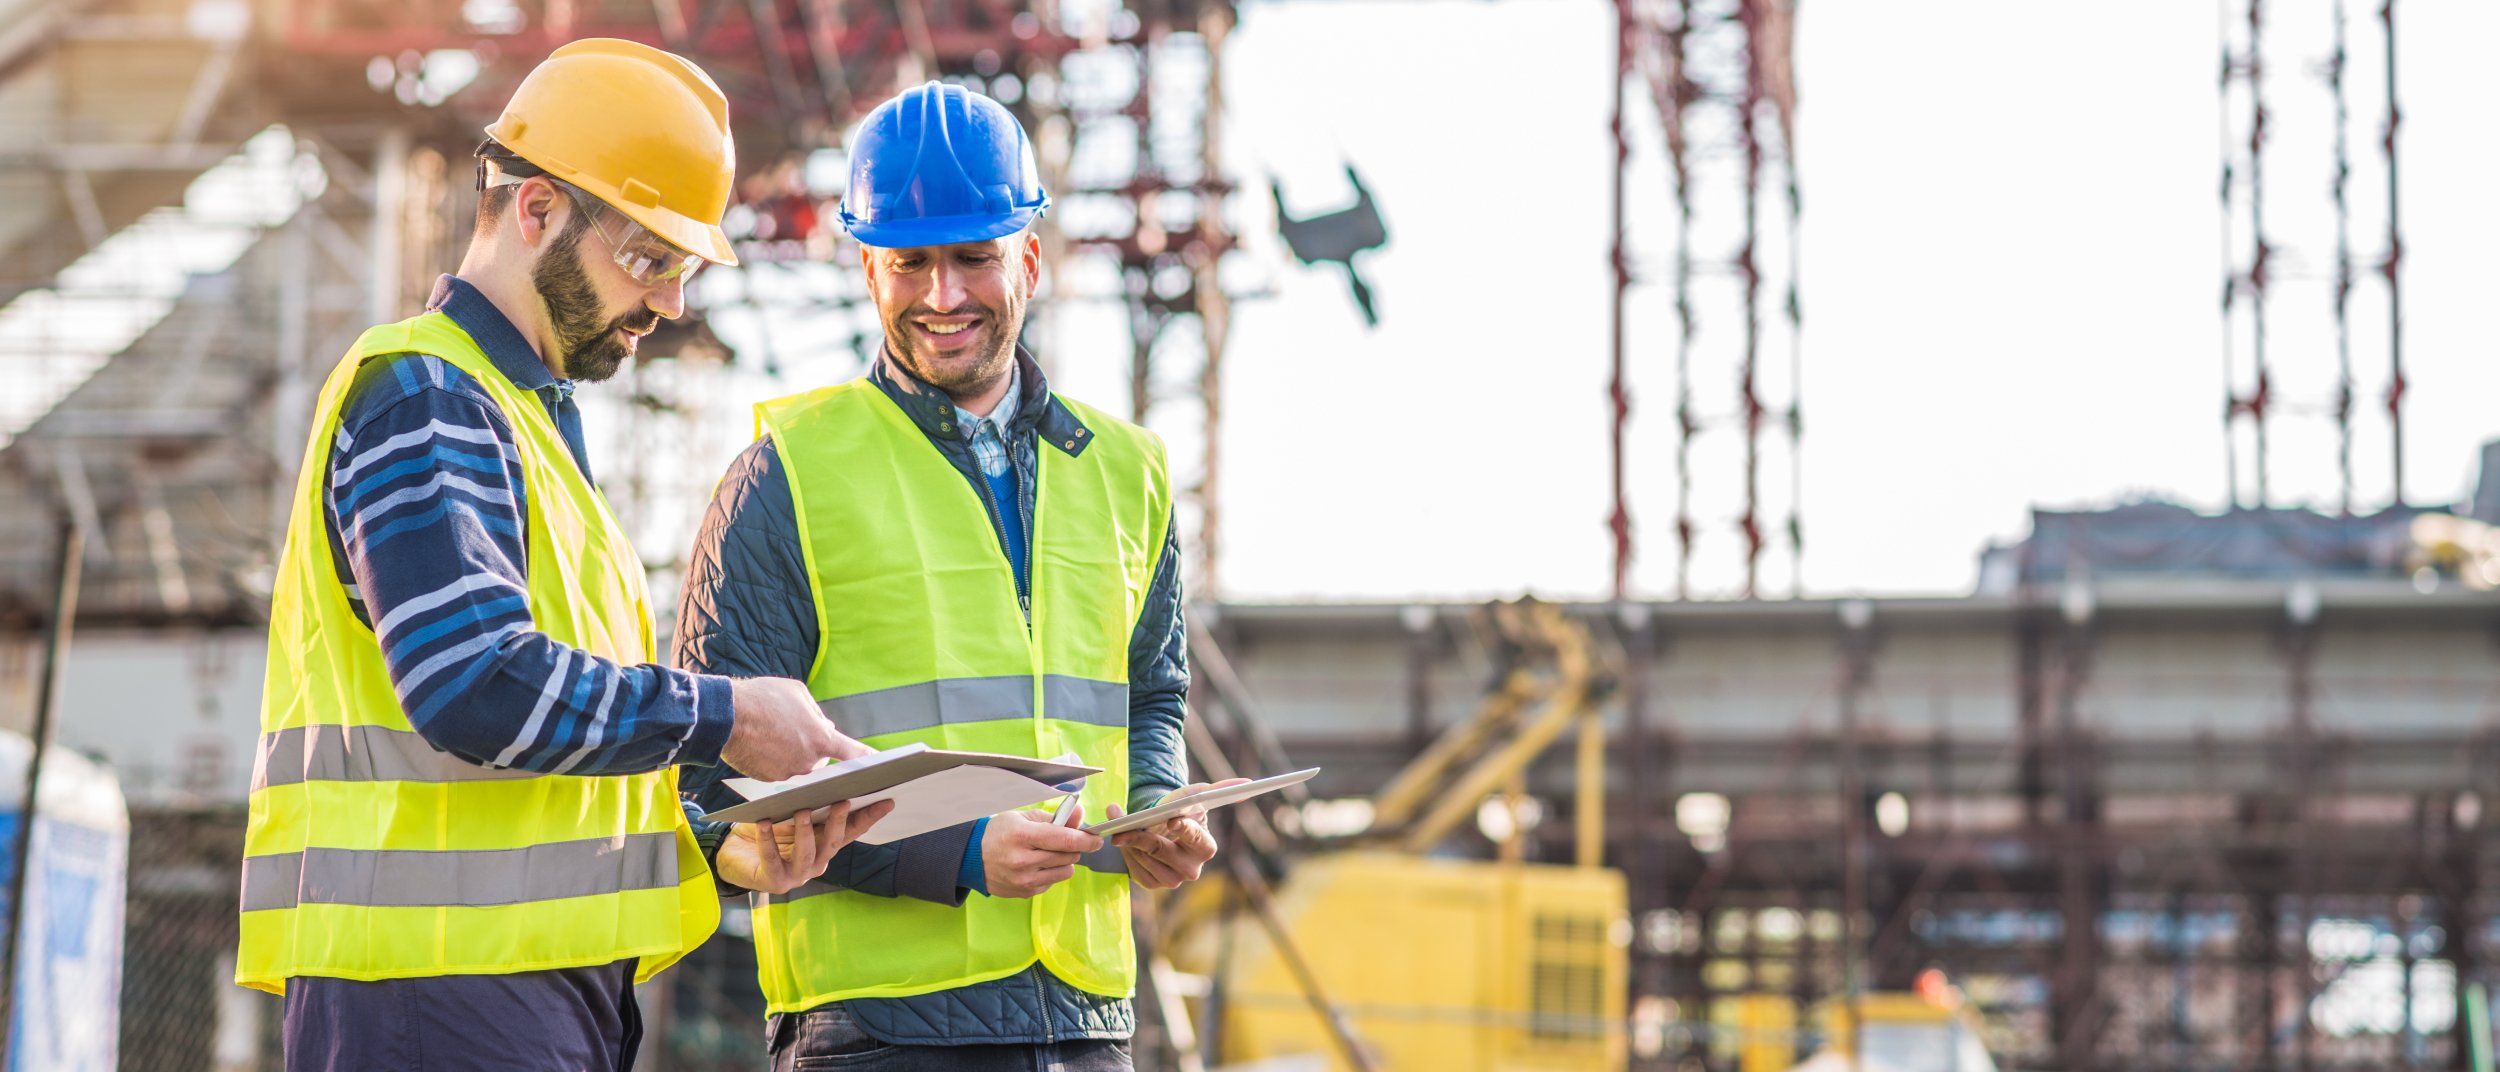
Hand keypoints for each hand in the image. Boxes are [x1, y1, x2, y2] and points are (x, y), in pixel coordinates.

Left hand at [714, 799, 894, 893]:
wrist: (736, 855)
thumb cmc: (769, 830)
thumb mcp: (793, 814)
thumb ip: (812, 804)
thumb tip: (829, 774)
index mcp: (825, 845)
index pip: (852, 831)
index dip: (870, 817)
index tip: (887, 801)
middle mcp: (817, 862)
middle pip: (833, 842)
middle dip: (838, 821)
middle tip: (841, 801)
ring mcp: (797, 875)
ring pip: (807, 854)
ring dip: (805, 832)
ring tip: (801, 812)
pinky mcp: (775, 881)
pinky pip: (772, 859)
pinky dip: (768, 840)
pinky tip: (764, 823)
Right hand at [719, 677, 872, 779]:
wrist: (727, 716)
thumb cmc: (763, 698)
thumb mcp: (798, 694)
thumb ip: (815, 714)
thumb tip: (822, 726)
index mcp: (821, 739)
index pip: (853, 754)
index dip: (868, 759)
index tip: (880, 764)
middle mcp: (809, 762)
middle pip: (820, 759)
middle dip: (813, 747)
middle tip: (793, 730)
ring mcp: (789, 775)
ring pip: (798, 767)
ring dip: (791, 753)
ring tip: (771, 734)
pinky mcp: (769, 781)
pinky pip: (779, 772)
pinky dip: (774, 761)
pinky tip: (761, 745)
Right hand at [983, 807, 1104, 898]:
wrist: (973, 857)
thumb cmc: (1000, 832)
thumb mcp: (1025, 817)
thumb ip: (1055, 817)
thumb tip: (1080, 815)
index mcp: (1022, 836)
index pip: (1064, 839)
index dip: (1085, 839)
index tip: (1097, 839)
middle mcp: (1023, 861)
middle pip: (1068, 856)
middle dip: (1073, 847)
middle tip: (1065, 840)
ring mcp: (1024, 880)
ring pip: (1066, 871)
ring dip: (1064, 861)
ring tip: (1047, 853)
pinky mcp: (1026, 892)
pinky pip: (1053, 882)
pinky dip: (1051, 872)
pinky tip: (1036, 865)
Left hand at [1112, 778, 1248, 889]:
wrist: (1161, 829)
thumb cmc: (1180, 811)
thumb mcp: (1194, 798)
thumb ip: (1218, 790)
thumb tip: (1247, 782)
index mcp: (1206, 847)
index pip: (1195, 838)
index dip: (1184, 829)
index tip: (1171, 819)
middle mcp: (1192, 869)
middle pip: (1162, 850)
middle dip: (1140, 834)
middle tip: (1120, 819)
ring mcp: (1172, 880)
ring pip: (1144, 858)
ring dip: (1128, 839)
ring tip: (1119, 822)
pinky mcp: (1153, 884)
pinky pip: (1134, 869)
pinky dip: (1125, 851)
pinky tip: (1125, 840)